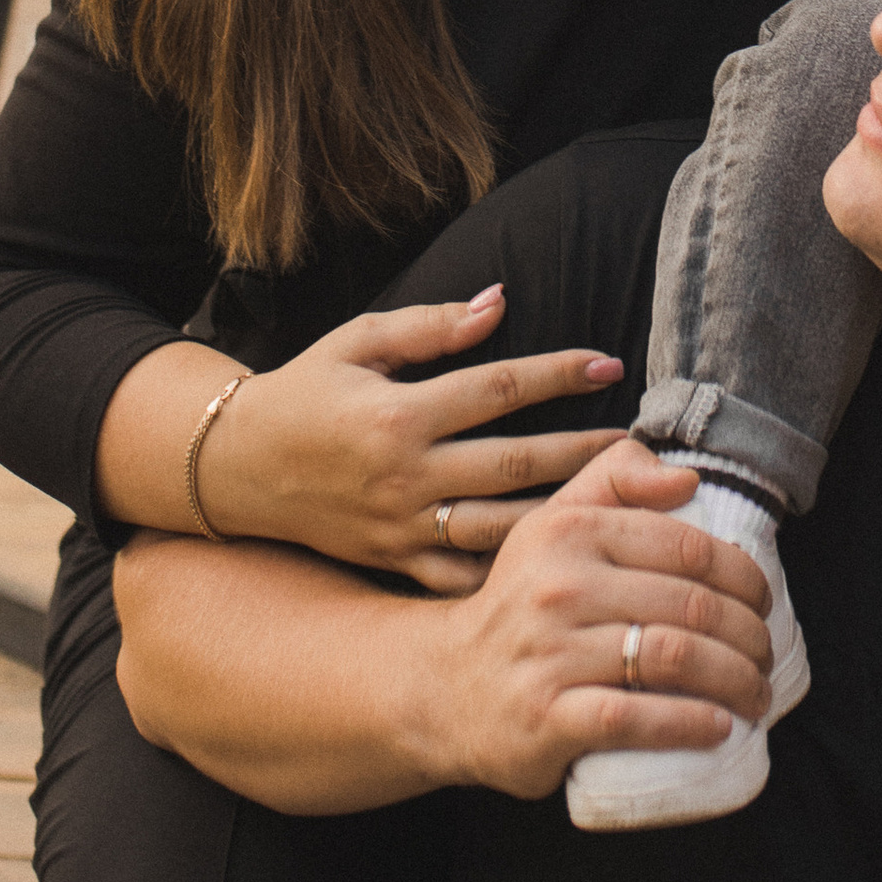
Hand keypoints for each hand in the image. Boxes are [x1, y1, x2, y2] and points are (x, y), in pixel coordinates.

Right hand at [207, 286, 629, 590]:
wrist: (236, 467)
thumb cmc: (304, 392)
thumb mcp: (357, 342)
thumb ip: (430, 326)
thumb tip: (498, 303)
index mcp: (398, 413)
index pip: (495, 388)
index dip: (556, 374)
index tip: (608, 365)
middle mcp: (404, 474)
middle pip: (513, 464)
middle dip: (584, 453)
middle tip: (645, 449)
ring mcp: (401, 526)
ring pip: (499, 527)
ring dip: (563, 516)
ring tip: (622, 508)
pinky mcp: (393, 562)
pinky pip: (461, 579)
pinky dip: (510, 577)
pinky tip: (560, 572)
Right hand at [430, 442, 775, 798]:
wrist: (444, 686)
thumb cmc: (520, 603)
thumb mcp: (554, 525)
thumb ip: (616, 482)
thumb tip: (687, 478)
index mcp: (569, 532)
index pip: (688, 548)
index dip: (745, 578)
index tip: (764, 604)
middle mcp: (558, 587)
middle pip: (691, 607)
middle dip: (750, 637)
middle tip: (767, 658)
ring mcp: (551, 655)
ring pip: (673, 660)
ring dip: (735, 681)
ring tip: (756, 696)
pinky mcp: (547, 719)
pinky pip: (637, 718)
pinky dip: (691, 723)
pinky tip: (720, 727)